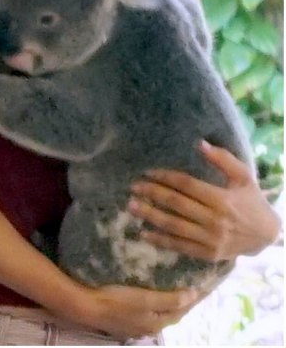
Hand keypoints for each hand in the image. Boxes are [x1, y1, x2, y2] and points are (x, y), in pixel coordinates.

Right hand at [67, 282, 202, 339]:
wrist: (84, 306)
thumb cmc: (115, 300)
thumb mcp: (145, 299)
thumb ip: (170, 299)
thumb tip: (193, 295)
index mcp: (157, 323)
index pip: (182, 310)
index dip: (193, 298)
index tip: (203, 285)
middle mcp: (149, 329)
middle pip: (171, 314)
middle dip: (182, 302)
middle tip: (190, 286)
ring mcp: (135, 327)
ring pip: (158, 315)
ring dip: (167, 304)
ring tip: (172, 290)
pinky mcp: (123, 322)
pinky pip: (145, 313)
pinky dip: (153, 305)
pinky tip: (148, 298)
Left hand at [131, 141, 281, 259]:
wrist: (267, 236)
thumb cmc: (252, 202)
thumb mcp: (244, 178)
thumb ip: (223, 160)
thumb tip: (200, 143)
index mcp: (222, 199)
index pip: (187, 185)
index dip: (165, 177)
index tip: (147, 172)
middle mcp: (215, 220)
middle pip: (177, 204)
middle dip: (152, 194)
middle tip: (133, 187)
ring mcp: (211, 239)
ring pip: (175, 226)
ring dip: (151, 216)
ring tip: (131, 207)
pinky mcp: (209, 254)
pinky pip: (181, 246)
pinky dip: (161, 241)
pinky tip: (144, 233)